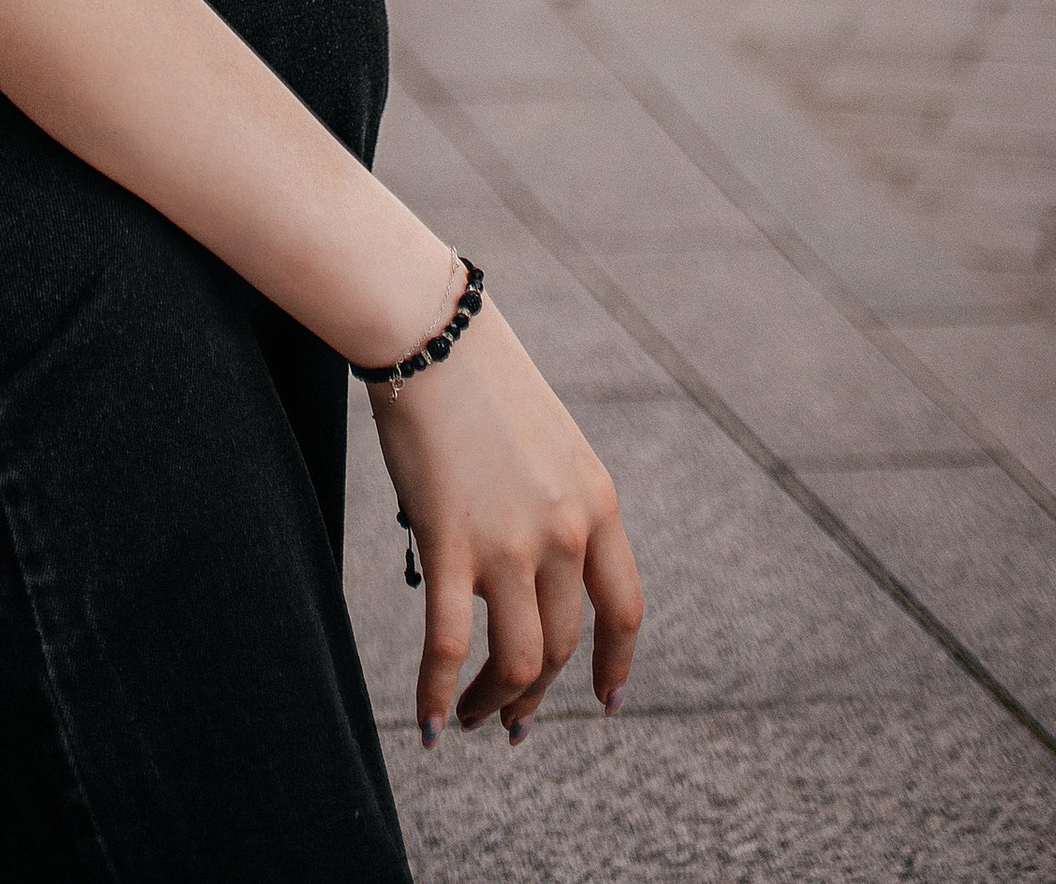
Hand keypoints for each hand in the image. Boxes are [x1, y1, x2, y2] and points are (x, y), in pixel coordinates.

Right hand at [374, 304, 642, 748]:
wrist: (432, 332)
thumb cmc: (482, 379)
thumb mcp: (550, 445)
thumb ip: (556, 509)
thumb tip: (532, 575)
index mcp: (598, 503)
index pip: (624, 610)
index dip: (615, 665)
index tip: (605, 703)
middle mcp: (566, 532)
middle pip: (561, 646)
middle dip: (535, 695)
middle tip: (511, 721)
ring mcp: (509, 542)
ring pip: (516, 662)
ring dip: (496, 706)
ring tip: (474, 721)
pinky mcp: (448, 543)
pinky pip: (449, 647)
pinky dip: (440, 696)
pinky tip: (431, 724)